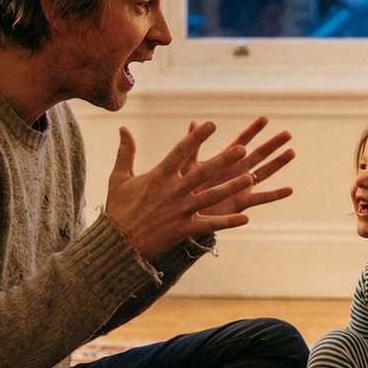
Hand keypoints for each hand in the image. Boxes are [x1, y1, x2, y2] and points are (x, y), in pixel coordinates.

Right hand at [104, 122, 255, 258]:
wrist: (118, 243)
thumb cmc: (119, 208)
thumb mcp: (119, 178)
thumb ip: (125, 151)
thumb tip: (123, 127)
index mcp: (159, 176)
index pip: (181, 151)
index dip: (196, 137)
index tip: (211, 124)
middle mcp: (172, 191)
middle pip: (202, 172)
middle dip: (222, 160)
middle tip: (241, 149)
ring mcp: (180, 210)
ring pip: (210, 197)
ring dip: (231, 188)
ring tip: (249, 178)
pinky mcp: (184, 229)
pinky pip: (210, 225)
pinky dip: (227, 222)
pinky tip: (245, 218)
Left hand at [187, 116, 294, 217]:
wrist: (184, 213)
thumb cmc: (185, 188)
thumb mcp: (188, 166)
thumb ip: (192, 146)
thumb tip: (194, 122)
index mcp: (224, 160)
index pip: (242, 141)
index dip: (253, 130)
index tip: (265, 118)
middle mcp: (236, 171)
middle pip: (258, 154)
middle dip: (272, 144)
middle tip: (288, 133)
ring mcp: (241, 186)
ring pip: (264, 172)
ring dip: (278, 163)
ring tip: (292, 152)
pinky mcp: (241, 203)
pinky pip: (261, 198)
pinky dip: (275, 194)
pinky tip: (289, 190)